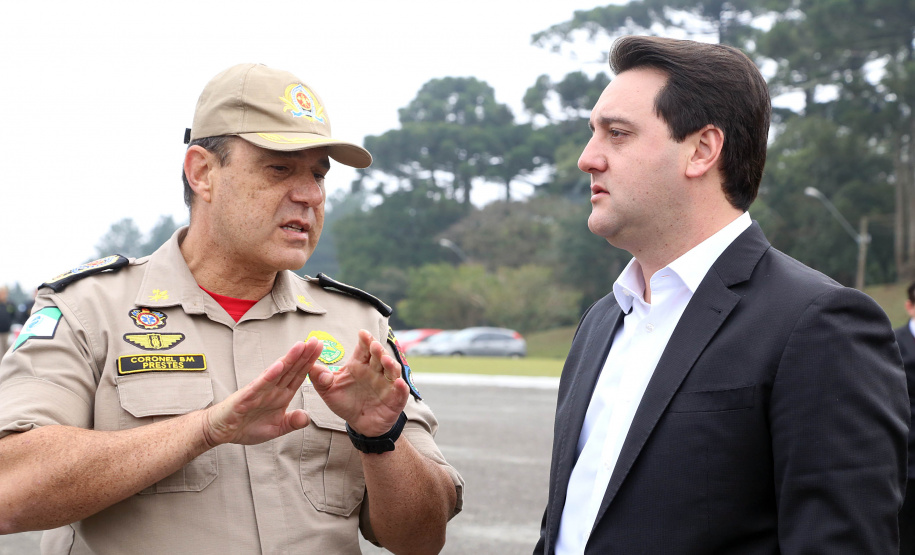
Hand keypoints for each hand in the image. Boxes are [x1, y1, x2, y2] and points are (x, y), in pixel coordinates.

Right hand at [201, 338, 323, 446]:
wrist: (220, 431)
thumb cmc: (245, 426)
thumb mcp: (276, 429)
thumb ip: (291, 422)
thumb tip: (307, 417)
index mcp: (280, 395)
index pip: (298, 376)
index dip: (310, 363)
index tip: (320, 350)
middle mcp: (272, 389)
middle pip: (291, 369)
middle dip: (304, 355)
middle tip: (316, 340)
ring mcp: (259, 391)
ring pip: (277, 372)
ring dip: (289, 359)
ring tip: (301, 346)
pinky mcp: (247, 396)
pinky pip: (260, 384)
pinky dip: (269, 375)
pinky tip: (279, 365)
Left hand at [308, 329, 409, 436]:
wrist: (359, 424)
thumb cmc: (345, 402)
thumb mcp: (328, 391)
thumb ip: (319, 378)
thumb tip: (310, 366)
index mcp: (360, 365)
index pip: (364, 349)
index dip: (365, 340)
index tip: (362, 333)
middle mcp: (375, 371)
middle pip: (379, 356)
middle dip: (377, 350)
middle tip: (373, 345)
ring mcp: (387, 384)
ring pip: (392, 370)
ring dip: (390, 364)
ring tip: (385, 360)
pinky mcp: (395, 399)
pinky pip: (400, 392)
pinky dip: (401, 388)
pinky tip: (398, 383)